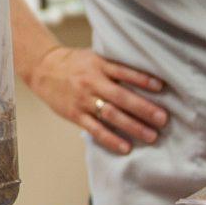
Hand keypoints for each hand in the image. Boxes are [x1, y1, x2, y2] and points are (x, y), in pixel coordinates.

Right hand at [22, 45, 170, 156]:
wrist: (42, 68)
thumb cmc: (74, 63)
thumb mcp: (93, 57)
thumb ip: (114, 65)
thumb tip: (145, 74)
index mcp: (98, 65)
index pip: (124, 71)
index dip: (142, 79)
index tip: (161, 87)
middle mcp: (92, 82)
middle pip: (121, 97)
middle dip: (143, 108)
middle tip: (163, 119)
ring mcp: (83, 100)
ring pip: (111, 115)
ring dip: (132, 126)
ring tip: (151, 135)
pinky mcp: (75, 114)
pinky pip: (95, 129)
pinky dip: (111, 139)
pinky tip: (126, 147)